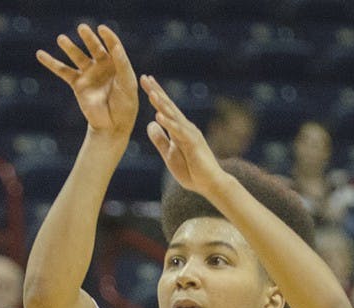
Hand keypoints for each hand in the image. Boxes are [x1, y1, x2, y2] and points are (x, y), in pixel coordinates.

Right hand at [36, 24, 137, 137]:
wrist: (112, 124)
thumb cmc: (125, 105)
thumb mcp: (128, 83)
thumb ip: (122, 64)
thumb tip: (116, 46)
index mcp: (117, 63)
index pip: (113, 45)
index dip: (108, 36)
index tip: (101, 28)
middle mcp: (102, 66)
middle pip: (94, 47)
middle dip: (88, 38)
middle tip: (82, 27)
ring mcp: (89, 74)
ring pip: (77, 57)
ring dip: (69, 47)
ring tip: (61, 38)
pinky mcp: (77, 84)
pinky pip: (63, 71)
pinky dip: (51, 63)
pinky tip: (40, 54)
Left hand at [140, 74, 226, 195]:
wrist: (209, 184)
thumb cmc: (191, 170)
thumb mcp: (169, 154)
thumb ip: (160, 139)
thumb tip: (150, 123)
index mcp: (178, 129)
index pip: (164, 109)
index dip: (155, 95)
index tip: (144, 82)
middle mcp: (185, 127)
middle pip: (169, 106)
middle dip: (157, 92)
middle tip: (145, 78)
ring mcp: (190, 134)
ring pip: (174, 116)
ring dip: (162, 104)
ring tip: (151, 92)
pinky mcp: (193, 144)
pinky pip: (179, 132)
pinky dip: (169, 124)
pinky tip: (159, 116)